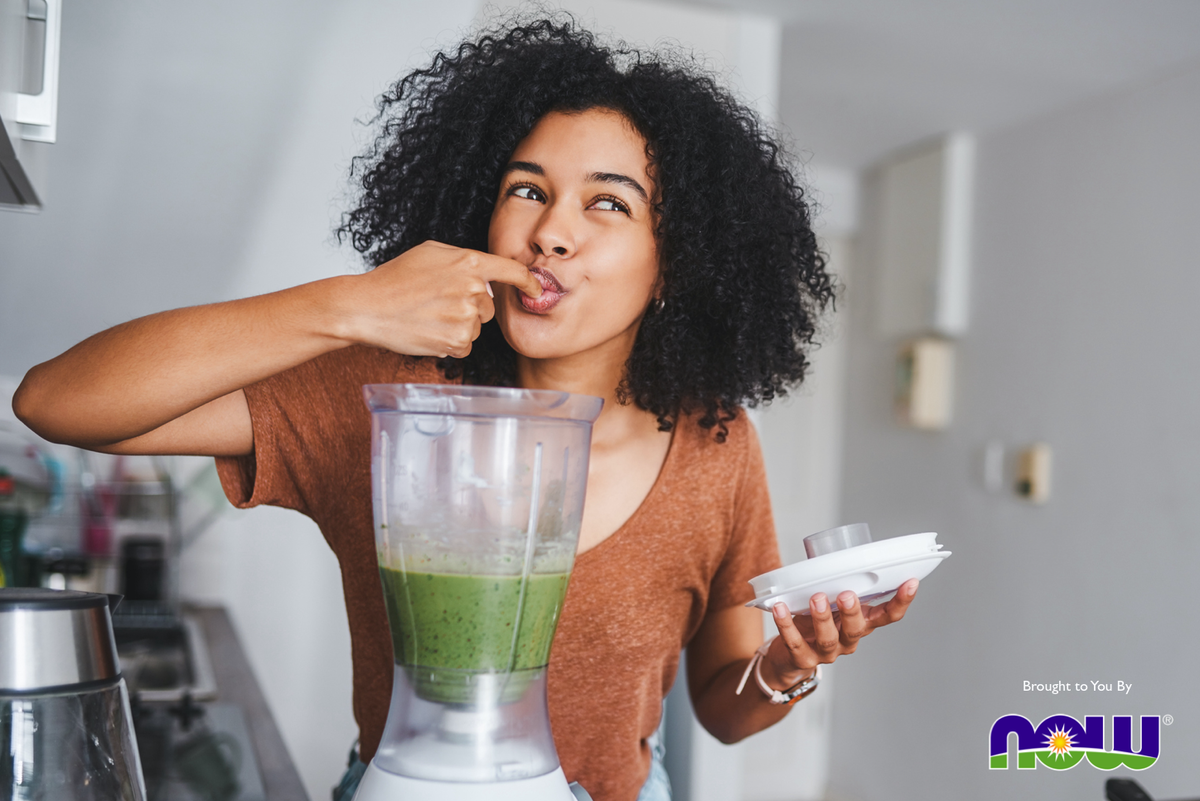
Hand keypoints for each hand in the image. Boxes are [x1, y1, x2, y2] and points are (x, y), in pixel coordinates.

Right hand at [341, 241, 542, 357]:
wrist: (367, 307)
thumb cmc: (395, 278)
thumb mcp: (431, 252)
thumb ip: (464, 259)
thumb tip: (486, 274)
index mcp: (469, 262)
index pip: (512, 271)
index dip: (529, 282)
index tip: (537, 289)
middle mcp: (473, 289)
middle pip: (490, 307)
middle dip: (471, 307)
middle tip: (437, 303)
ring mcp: (466, 316)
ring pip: (476, 327)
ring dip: (458, 325)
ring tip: (428, 316)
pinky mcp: (456, 341)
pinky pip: (465, 346)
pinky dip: (449, 342)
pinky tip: (428, 331)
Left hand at [759, 579, 918, 689]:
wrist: (789, 657)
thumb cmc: (814, 622)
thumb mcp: (831, 602)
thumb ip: (835, 583)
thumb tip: (832, 551)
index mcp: (861, 624)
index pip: (888, 616)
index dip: (901, 601)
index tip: (911, 582)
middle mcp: (848, 640)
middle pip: (857, 630)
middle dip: (853, 612)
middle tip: (847, 594)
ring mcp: (827, 653)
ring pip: (828, 639)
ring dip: (822, 618)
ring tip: (816, 598)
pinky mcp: (803, 659)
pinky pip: (795, 643)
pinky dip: (787, 625)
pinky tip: (781, 608)